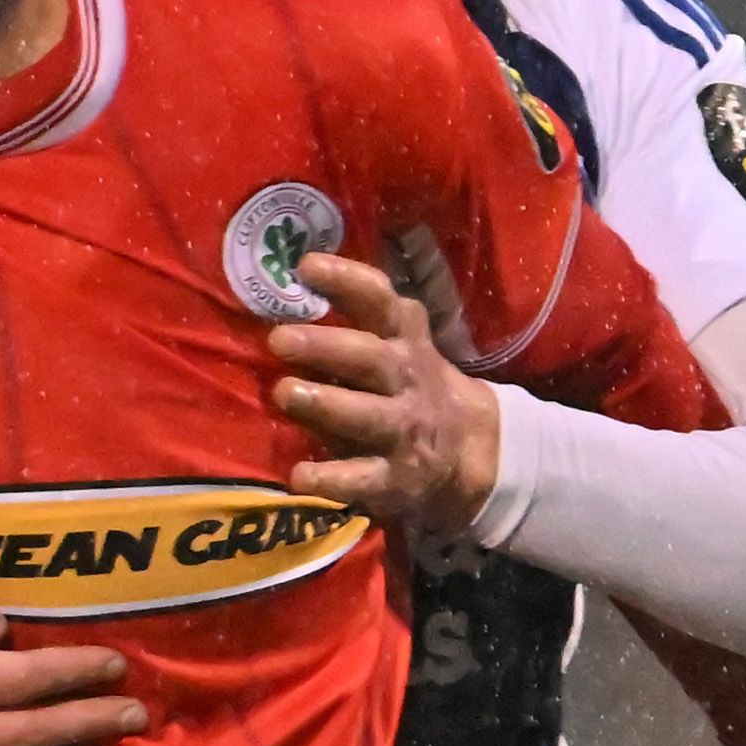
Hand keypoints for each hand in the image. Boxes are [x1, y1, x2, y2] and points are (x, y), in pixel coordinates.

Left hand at [268, 253, 501, 535]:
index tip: (306, 267)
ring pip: (366, 415)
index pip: (379, 301)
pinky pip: (363, 478)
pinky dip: (331, 479)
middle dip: (325, 347)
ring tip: (283, 392)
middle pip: (369, 358)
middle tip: (278, 339)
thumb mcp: (397, 341)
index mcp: (403, 338)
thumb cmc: (407, 382)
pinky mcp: (395, 478)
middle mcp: (406, 378)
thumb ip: (357, 316)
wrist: (467, 448)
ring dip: (325, 404)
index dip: (346, 281)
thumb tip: (286, 280)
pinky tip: (299, 476)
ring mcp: (403, 429)